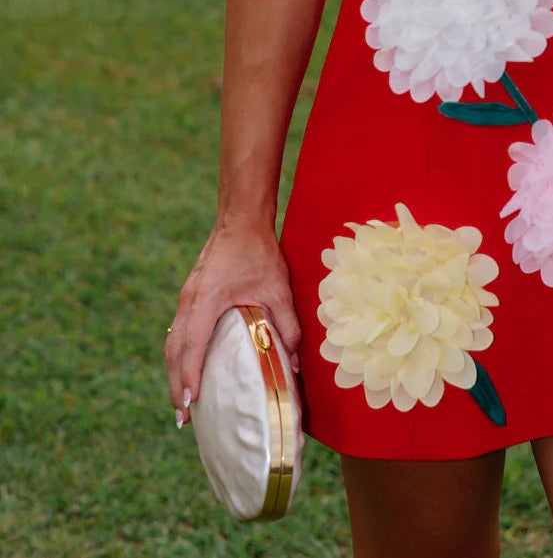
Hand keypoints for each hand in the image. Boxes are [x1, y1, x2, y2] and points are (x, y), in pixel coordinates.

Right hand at [163, 221, 301, 427]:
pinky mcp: (190, 293)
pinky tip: (188, 367)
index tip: (189, 405)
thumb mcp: (278, 289)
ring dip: (174, 371)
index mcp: (205, 301)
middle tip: (182, 417)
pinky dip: (179, 353)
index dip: (188, 378)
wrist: (241, 219)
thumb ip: (288, 326)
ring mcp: (186, 296)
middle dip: (175, 385)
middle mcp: (189, 300)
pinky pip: (179, 330)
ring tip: (182, 401)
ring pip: (173, 341)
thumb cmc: (259, 251)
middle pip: (174, 350)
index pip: (191, 347)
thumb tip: (295, 363)